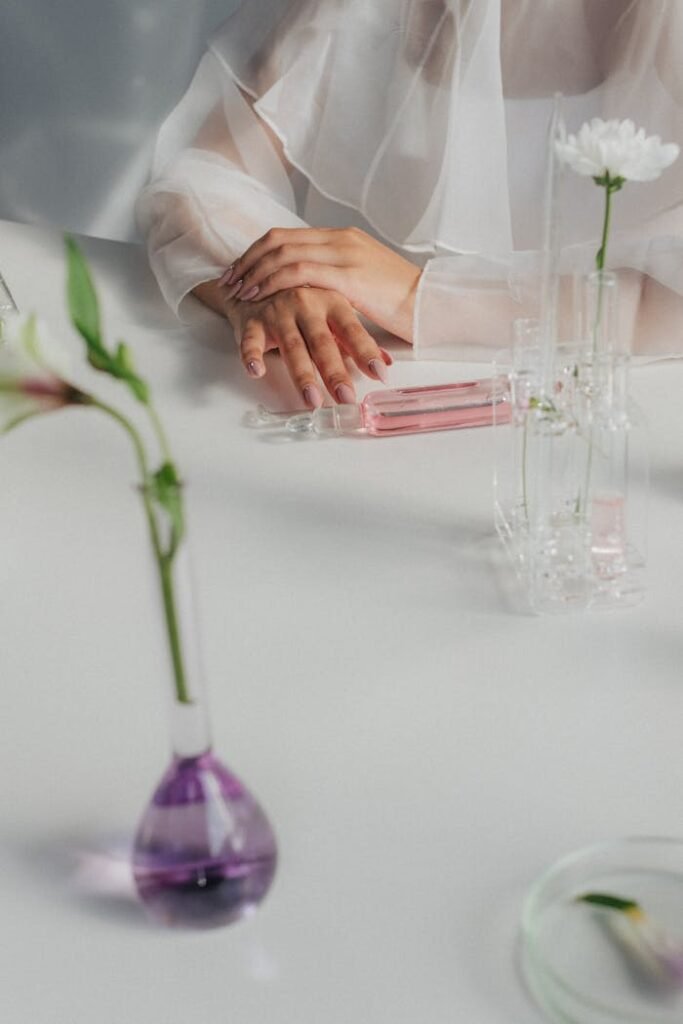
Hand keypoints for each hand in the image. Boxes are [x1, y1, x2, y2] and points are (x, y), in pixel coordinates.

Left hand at [220, 227, 421, 342]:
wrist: (431, 305)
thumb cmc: (401, 302)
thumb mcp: (364, 283)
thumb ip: (337, 279)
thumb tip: (311, 291)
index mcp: (342, 238)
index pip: (287, 236)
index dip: (256, 252)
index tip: (238, 271)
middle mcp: (340, 239)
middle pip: (278, 240)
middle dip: (247, 260)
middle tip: (228, 281)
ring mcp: (344, 254)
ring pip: (284, 253)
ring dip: (255, 272)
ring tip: (238, 292)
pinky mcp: (348, 275)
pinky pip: (299, 272)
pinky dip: (272, 282)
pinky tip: (259, 296)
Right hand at [223, 286, 391, 407]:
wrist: (255, 280)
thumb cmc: (301, 304)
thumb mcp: (332, 315)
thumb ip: (356, 341)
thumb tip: (387, 363)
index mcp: (332, 302)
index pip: (352, 330)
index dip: (366, 352)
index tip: (380, 374)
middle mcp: (306, 305)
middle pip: (322, 342)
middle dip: (334, 372)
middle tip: (346, 398)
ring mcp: (278, 312)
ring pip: (292, 346)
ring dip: (302, 374)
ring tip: (312, 401)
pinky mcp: (252, 321)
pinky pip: (251, 340)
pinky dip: (251, 355)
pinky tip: (257, 371)